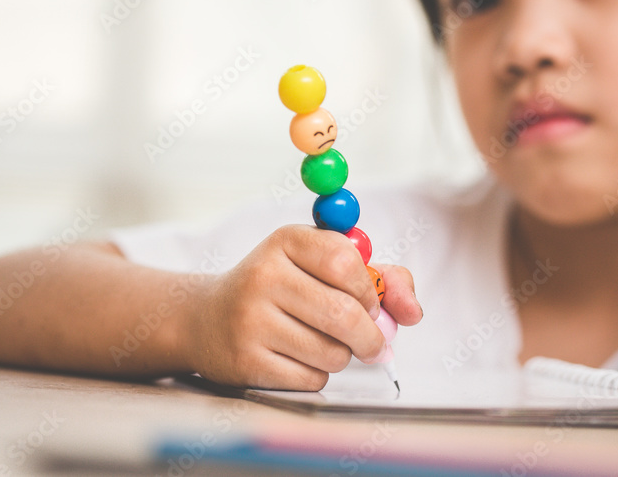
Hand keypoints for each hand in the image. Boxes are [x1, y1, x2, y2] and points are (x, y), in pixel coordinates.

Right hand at [183, 225, 421, 389]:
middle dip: (371, 335)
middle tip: (375, 343)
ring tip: (323, 344)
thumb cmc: (280, 289)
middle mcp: (264, 275)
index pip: (346, 260)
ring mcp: (251, 319)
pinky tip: (298, 359)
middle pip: (343, 313)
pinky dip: (318, 374)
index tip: (370, 302)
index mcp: (287, 241)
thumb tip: (412, 310)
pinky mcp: (246, 360)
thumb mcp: (319, 266)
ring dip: (342, 355)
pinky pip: (310, 377)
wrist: (205, 319)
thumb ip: (378, 277)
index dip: (369, 288)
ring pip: (331, 351)